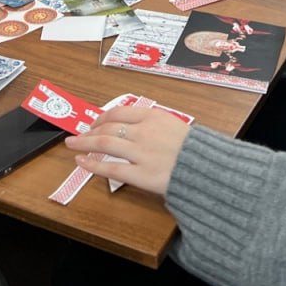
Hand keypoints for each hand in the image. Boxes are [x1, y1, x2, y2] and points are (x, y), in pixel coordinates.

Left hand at [64, 106, 191, 197]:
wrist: (213, 170)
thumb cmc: (199, 151)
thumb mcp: (177, 127)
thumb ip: (156, 126)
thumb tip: (135, 129)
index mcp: (154, 116)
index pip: (119, 111)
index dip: (102, 116)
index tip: (95, 121)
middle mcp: (144, 131)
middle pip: (109, 126)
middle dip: (90, 130)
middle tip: (78, 134)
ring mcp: (141, 153)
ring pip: (105, 143)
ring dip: (85, 143)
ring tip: (73, 145)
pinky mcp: (141, 174)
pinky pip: (111, 168)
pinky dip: (93, 164)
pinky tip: (82, 163)